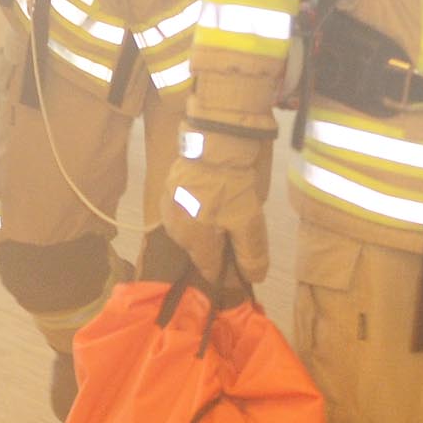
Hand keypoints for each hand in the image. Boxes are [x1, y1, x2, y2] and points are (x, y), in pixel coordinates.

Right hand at [161, 128, 273, 286]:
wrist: (212, 143)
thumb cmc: (232, 185)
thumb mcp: (248, 220)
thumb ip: (251, 253)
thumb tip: (255, 278)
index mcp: (195, 241)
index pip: (209, 269)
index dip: (225, 271)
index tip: (237, 266)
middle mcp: (176, 231)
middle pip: (199, 250)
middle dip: (216, 247)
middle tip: (235, 231)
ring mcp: (168, 211)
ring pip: (190, 232)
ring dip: (205, 229)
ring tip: (222, 214)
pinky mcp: (167, 192)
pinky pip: (183, 213)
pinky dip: (196, 212)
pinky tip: (209, 201)